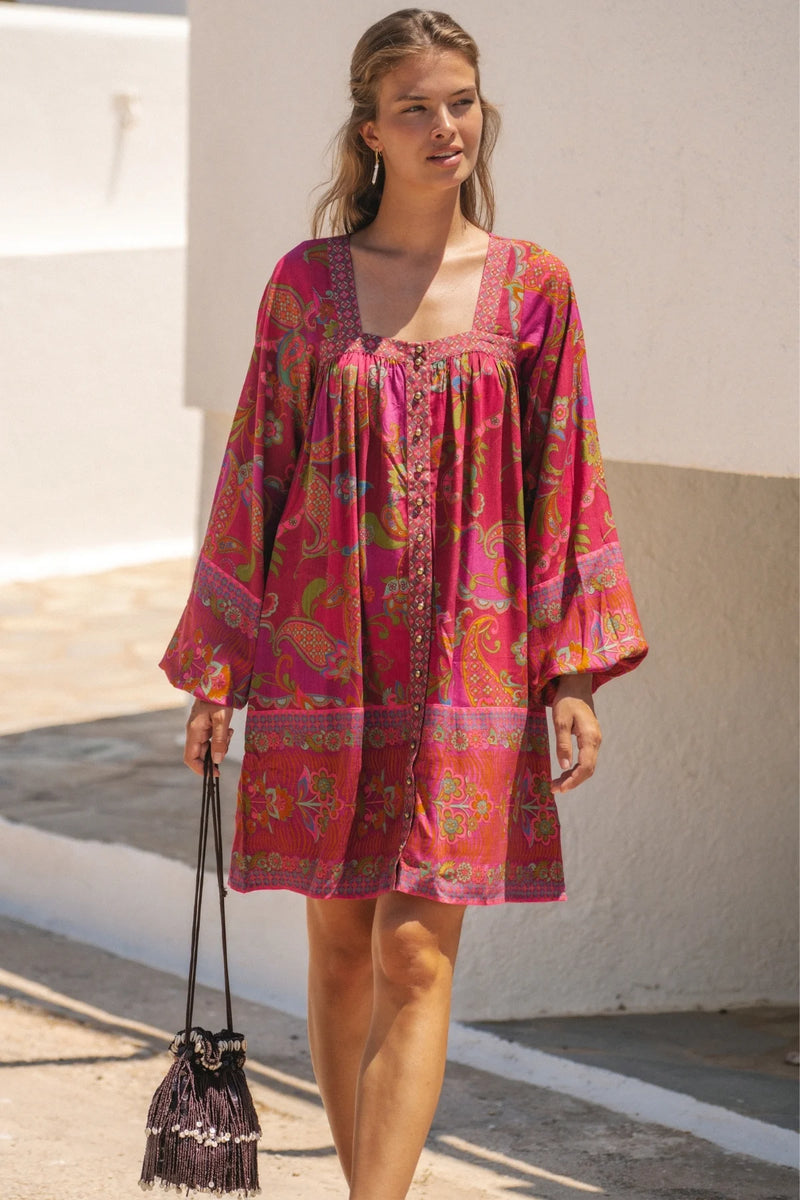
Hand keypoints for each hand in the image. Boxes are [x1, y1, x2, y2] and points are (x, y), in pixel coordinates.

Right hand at [184, 699, 233, 775]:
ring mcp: (199, 728)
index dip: (200, 770)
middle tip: (227, 746)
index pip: (190, 758)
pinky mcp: (205, 725)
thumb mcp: (222, 719)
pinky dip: (221, 738)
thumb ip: (219, 741)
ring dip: (220, 745)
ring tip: (229, 733)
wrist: (219, 681)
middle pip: (200, 754)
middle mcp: (194, 731)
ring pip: (208, 747)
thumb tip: (217, 761)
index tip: (215, 774)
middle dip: (215, 755)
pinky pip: (212, 738)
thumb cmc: (219, 697)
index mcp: (194, 731)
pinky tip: (228, 730)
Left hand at [550, 675, 600, 793]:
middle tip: (555, 789)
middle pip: (588, 769)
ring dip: (574, 776)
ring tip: (557, 783)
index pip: (586, 766)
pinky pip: (586, 759)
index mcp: (590, 737)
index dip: (574, 780)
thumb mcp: (560, 721)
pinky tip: (565, 771)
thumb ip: (563, 744)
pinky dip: (576, 768)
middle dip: (573, 782)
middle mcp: (596, 741)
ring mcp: (595, 740)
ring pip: (588, 765)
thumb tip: (564, 766)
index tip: (560, 788)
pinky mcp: (590, 739)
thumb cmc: (566, 701)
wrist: (576, 687)